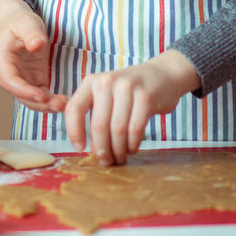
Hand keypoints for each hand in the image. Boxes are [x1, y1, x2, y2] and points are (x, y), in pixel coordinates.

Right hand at [0, 0, 66, 113]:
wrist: (18, 24)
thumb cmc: (20, 22)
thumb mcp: (27, 23)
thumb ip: (32, 33)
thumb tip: (36, 45)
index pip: (10, 80)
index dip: (25, 91)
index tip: (42, 96)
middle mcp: (4, 74)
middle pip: (20, 94)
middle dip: (39, 102)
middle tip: (59, 104)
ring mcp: (16, 80)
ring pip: (29, 100)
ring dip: (45, 105)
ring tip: (64, 104)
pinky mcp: (29, 83)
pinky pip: (38, 97)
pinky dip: (49, 101)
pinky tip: (62, 101)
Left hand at [64, 49, 201, 165]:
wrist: (162, 74)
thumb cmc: (129, 90)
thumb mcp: (106, 93)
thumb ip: (94, 112)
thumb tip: (87, 147)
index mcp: (91, 82)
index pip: (75, 108)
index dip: (74, 131)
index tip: (80, 148)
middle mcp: (107, 82)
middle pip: (98, 125)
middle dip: (101, 149)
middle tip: (105, 162)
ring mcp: (127, 88)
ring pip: (117, 130)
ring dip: (118, 150)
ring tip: (119, 158)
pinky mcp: (146, 97)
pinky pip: (135, 129)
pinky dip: (132, 144)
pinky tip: (131, 149)